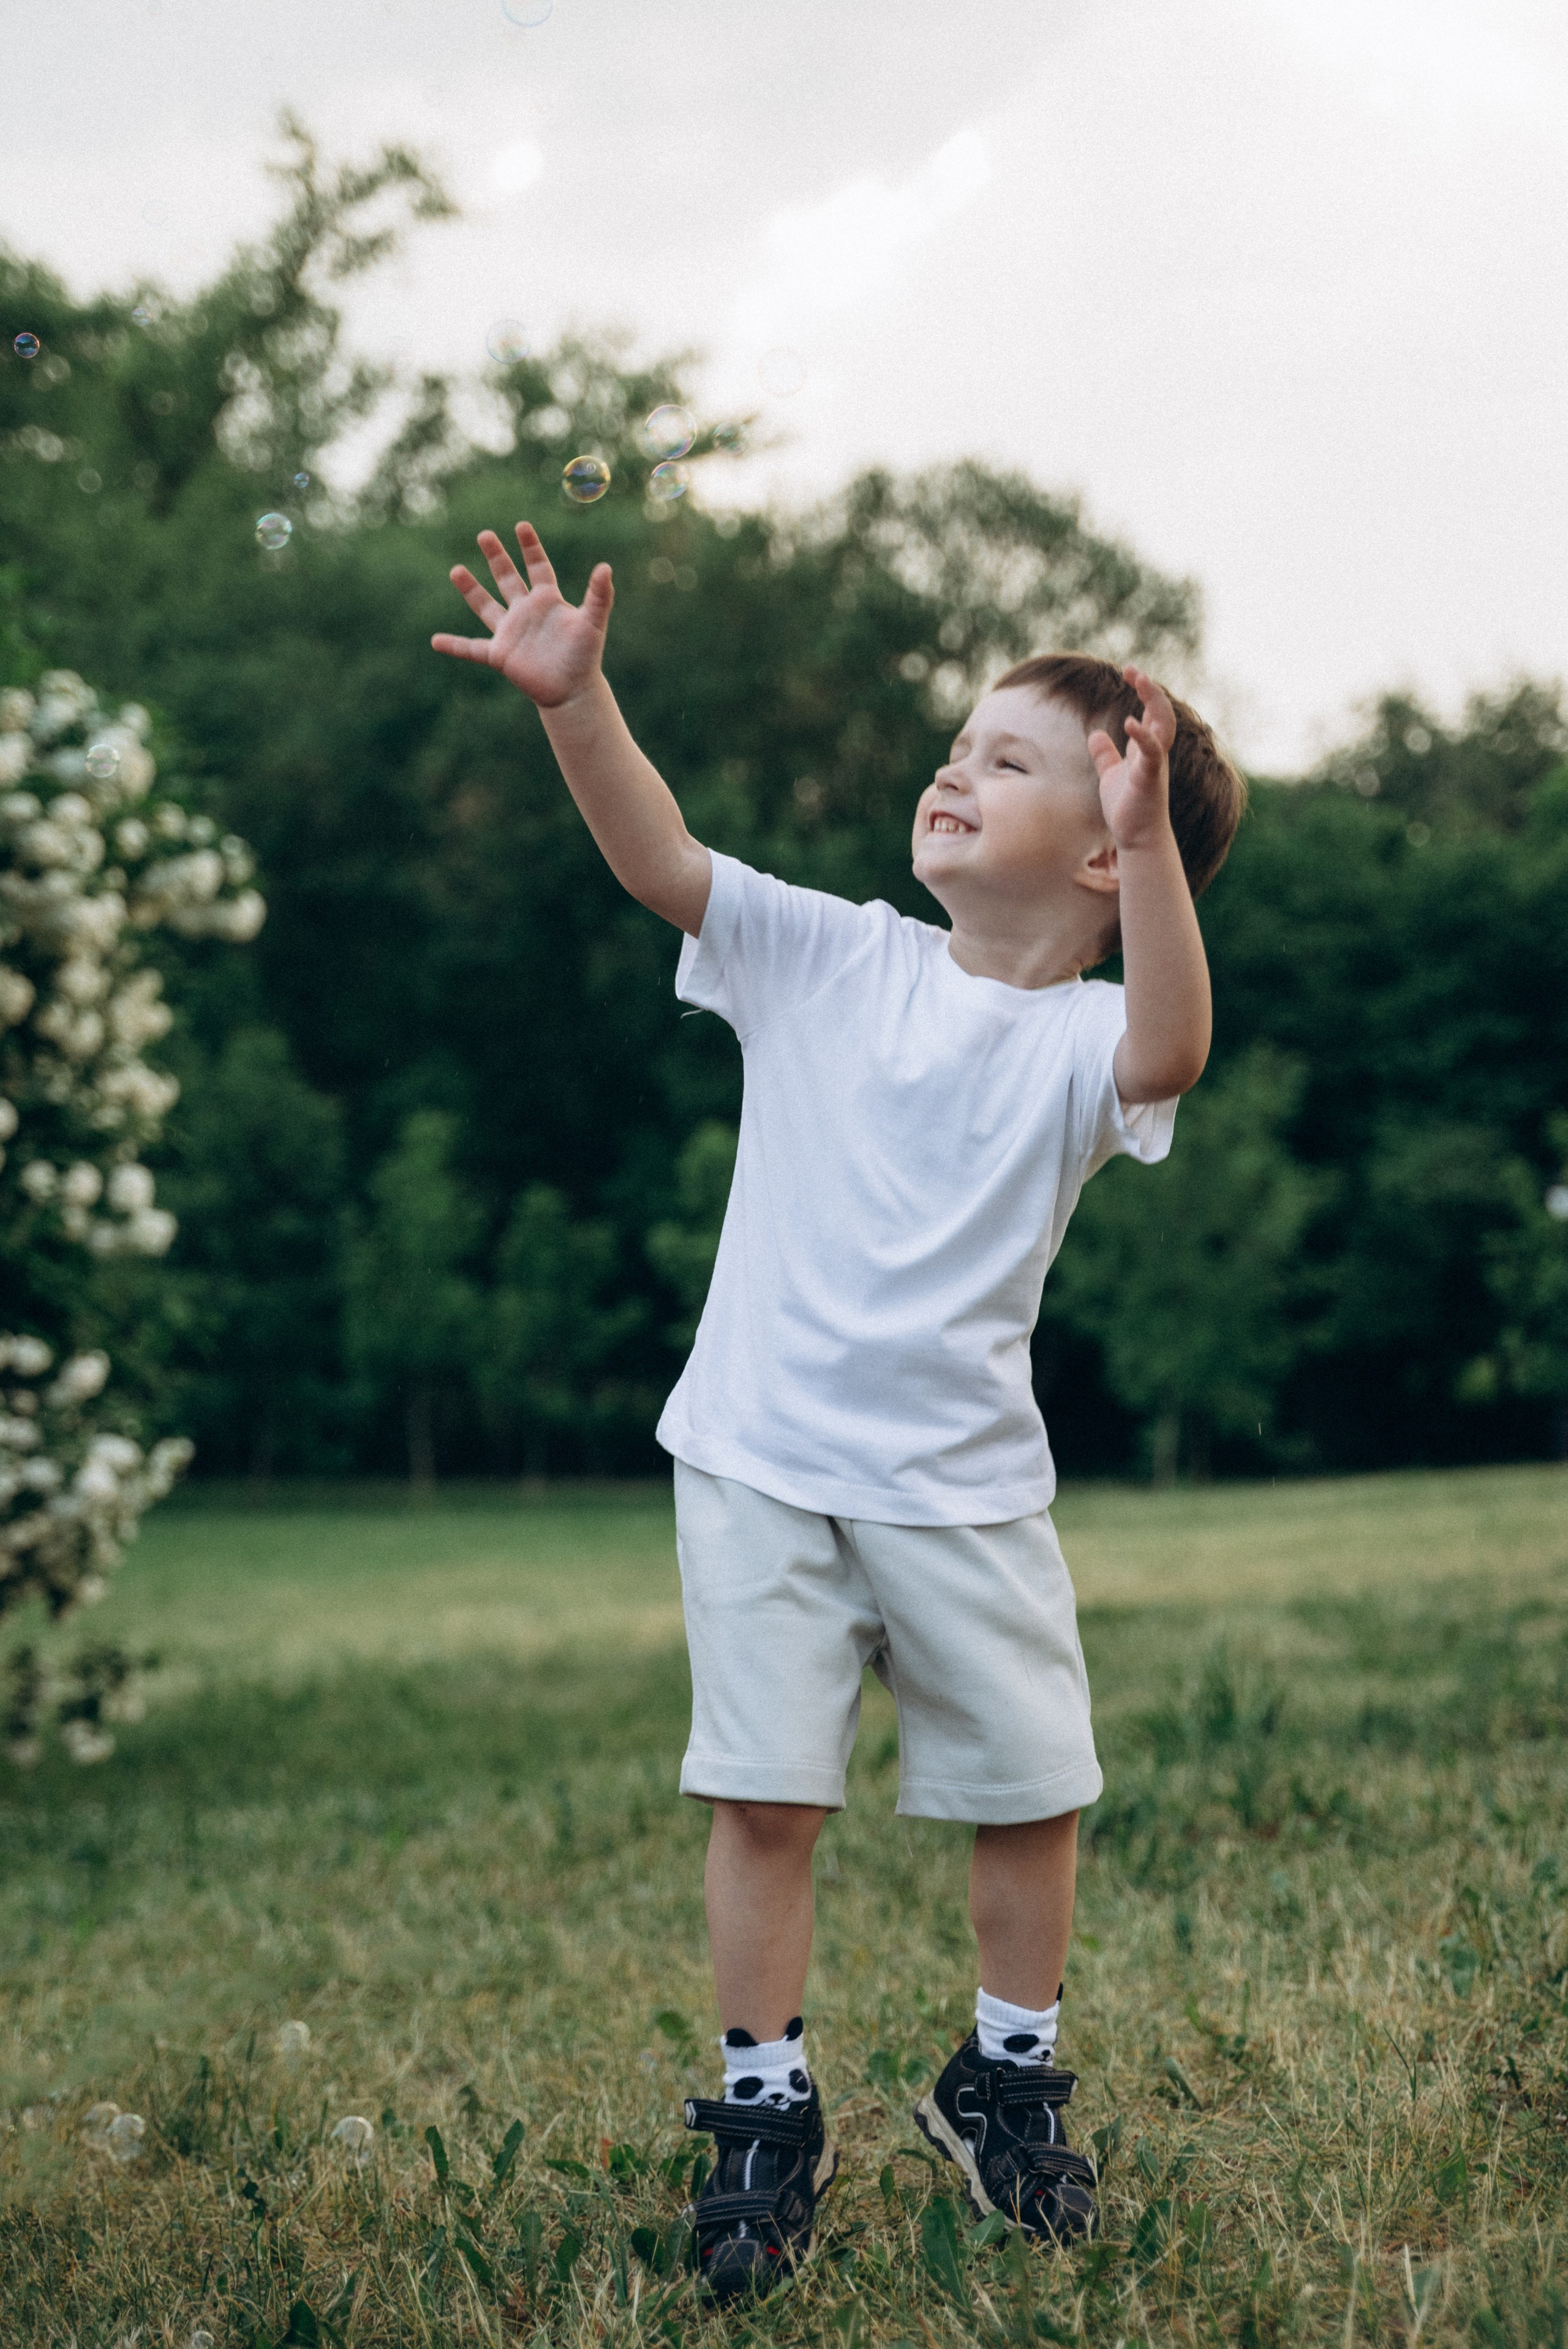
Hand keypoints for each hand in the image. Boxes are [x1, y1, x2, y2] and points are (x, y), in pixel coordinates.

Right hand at [431, 522, 613, 707]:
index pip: (538, 567)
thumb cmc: (586, 657)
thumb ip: (599, 595)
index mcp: (547, 600)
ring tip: (456, 570)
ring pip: (486, 606)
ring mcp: (510, 632)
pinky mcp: (500, 655)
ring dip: (470, 589)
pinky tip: (436, 641)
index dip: (530, 547)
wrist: (573, 691)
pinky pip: (472, 649)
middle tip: (484, 534)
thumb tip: (606, 567)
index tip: (521, 526)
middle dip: (497, 557)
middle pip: (507, 578)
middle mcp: (525, 612)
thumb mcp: (593, 622)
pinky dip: (454, 646)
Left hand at [1087, 666, 1176, 851]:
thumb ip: (1105, 755)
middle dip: (1150, 689)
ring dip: (1154, 701)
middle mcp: (1155, 754)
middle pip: (1162, 712)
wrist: (1137, 839)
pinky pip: (1151, 753)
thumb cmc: (1127, 809)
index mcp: (1147, 750)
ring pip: (1163, 726)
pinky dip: (1142, 736)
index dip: (1144, 690)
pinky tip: (1128, 722)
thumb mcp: (1111, 776)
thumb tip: (1095, 734)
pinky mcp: (1149, 779)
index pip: (1151, 712)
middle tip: (1133, 670)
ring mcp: (1154, 765)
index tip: (1129, 672)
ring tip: (1140, 680)